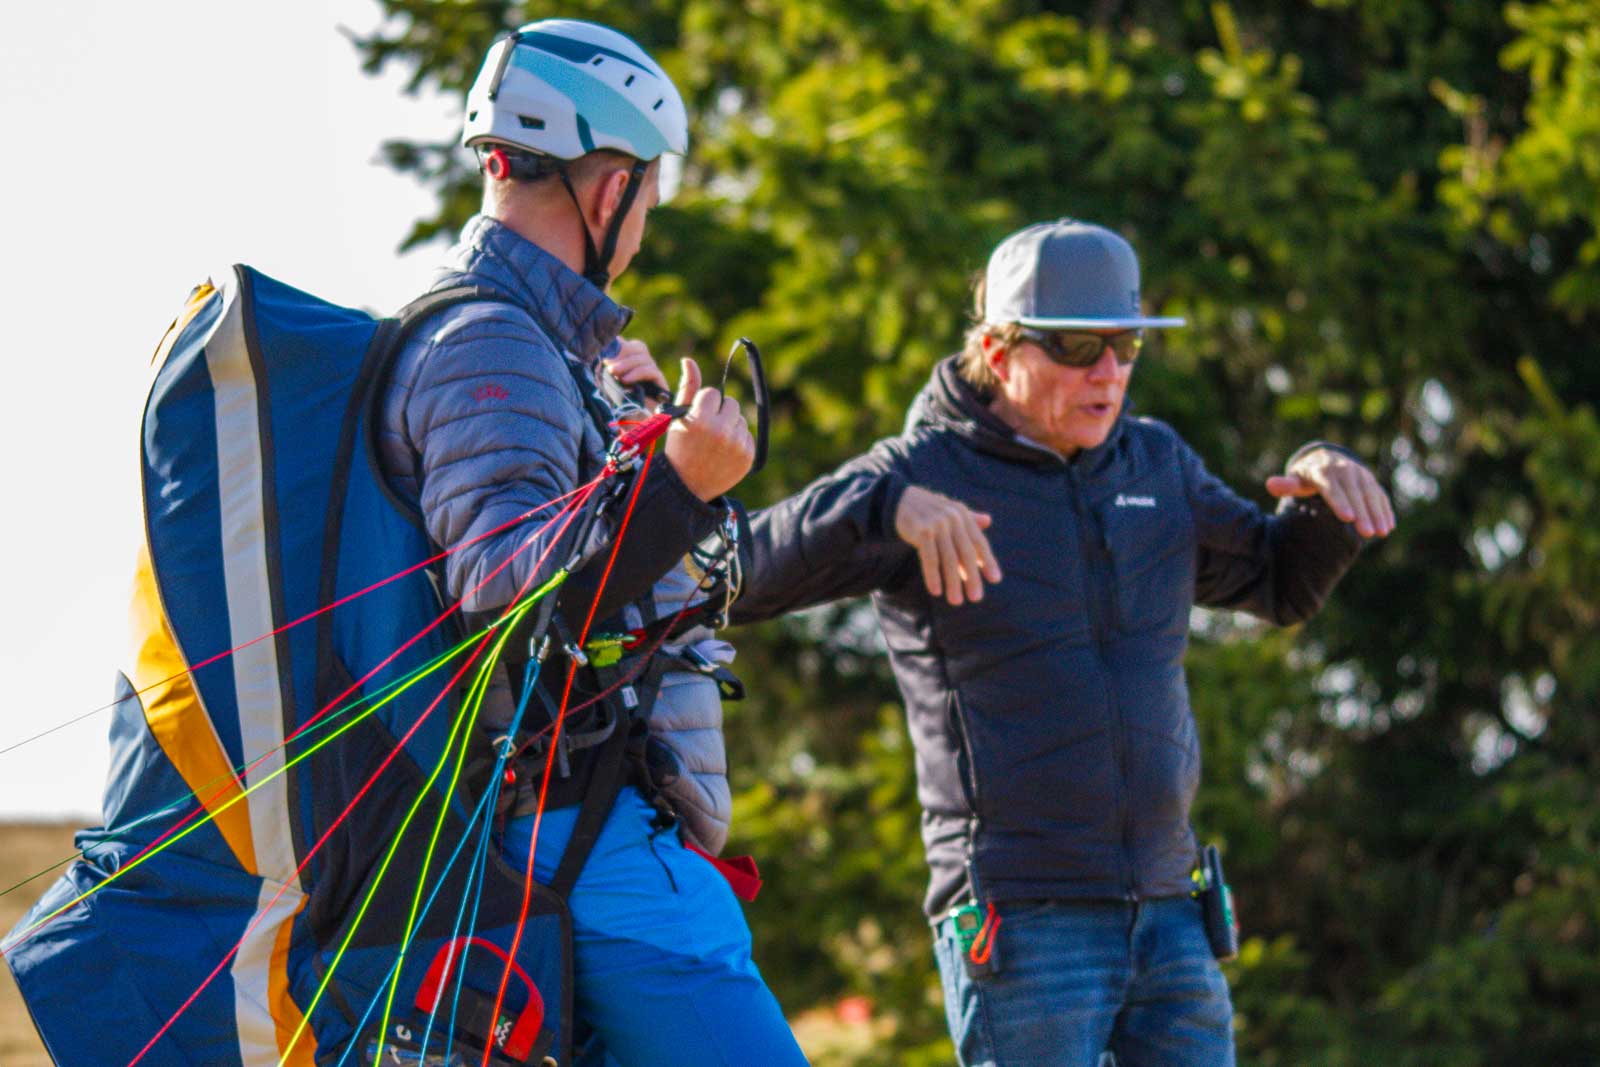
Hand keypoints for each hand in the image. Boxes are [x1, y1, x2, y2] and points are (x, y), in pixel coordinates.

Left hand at [603, 338, 669, 405]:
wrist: (630, 428)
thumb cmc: (615, 407)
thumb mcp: (606, 384)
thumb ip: (606, 367)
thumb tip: (603, 348)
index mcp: (628, 362)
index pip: (627, 344)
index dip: (618, 344)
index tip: (604, 351)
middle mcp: (642, 366)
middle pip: (638, 347)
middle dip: (622, 352)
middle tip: (608, 363)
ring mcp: (652, 374)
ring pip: (644, 357)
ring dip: (627, 363)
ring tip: (614, 373)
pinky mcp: (660, 384)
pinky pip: (651, 371)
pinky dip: (638, 373)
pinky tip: (626, 380)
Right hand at [664, 358, 754, 500]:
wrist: (686, 486)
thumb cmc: (679, 447)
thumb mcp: (677, 418)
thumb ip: (687, 388)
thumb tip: (690, 360)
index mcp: (700, 419)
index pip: (713, 393)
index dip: (704, 404)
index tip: (697, 417)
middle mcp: (721, 431)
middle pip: (731, 402)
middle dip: (720, 411)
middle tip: (708, 429)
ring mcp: (737, 445)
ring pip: (741, 418)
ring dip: (730, 425)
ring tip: (715, 443)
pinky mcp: (748, 457)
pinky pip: (748, 435)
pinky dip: (738, 440)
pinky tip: (724, 452)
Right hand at [895, 486, 1002, 604]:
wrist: (900, 500)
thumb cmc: (929, 510)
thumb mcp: (950, 511)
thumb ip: (970, 518)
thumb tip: (988, 521)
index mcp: (963, 515)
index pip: (979, 542)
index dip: (988, 561)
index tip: (995, 579)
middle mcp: (953, 518)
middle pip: (966, 553)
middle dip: (972, 577)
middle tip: (976, 598)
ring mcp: (937, 524)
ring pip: (949, 559)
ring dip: (953, 582)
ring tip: (956, 601)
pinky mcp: (922, 532)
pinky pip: (930, 559)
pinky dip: (933, 576)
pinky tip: (936, 591)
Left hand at [1266, 447, 1395, 538]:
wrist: (1327, 459)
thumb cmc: (1307, 477)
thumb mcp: (1296, 480)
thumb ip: (1286, 485)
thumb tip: (1269, 484)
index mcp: (1323, 471)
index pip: (1332, 487)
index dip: (1340, 501)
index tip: (1347, 518)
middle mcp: (1344, 470)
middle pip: (1355, 492)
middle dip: (1362, 513)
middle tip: (1365, 533)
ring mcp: (1360, 474)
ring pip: (1371, 493)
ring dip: (1377, 513)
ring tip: (1381, 532)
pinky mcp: (1371, 480)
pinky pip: (1380, 495)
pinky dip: (1385, 509)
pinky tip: (1389, 526)